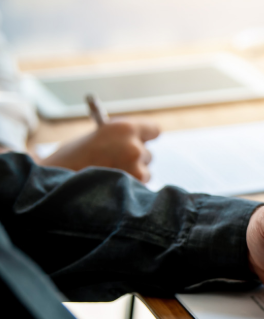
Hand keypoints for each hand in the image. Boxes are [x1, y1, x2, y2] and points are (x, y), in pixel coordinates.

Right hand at [40, 119, 159, 181]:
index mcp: (123, 128)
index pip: (154, 130)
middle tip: (116, 164)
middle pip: (148, 154)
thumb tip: (137, 141)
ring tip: (107, 178)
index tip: (143, 141)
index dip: (146, 137)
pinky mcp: (135, 188)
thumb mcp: (94, 138)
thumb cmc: (70, 160)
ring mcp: (136, 168)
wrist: (53, 185)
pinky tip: (109, 190)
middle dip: (135, 160)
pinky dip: (128, 190)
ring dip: (132, 176)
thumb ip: (117, 139)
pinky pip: (139, 188)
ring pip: (144, 173)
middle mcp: (133, 146)